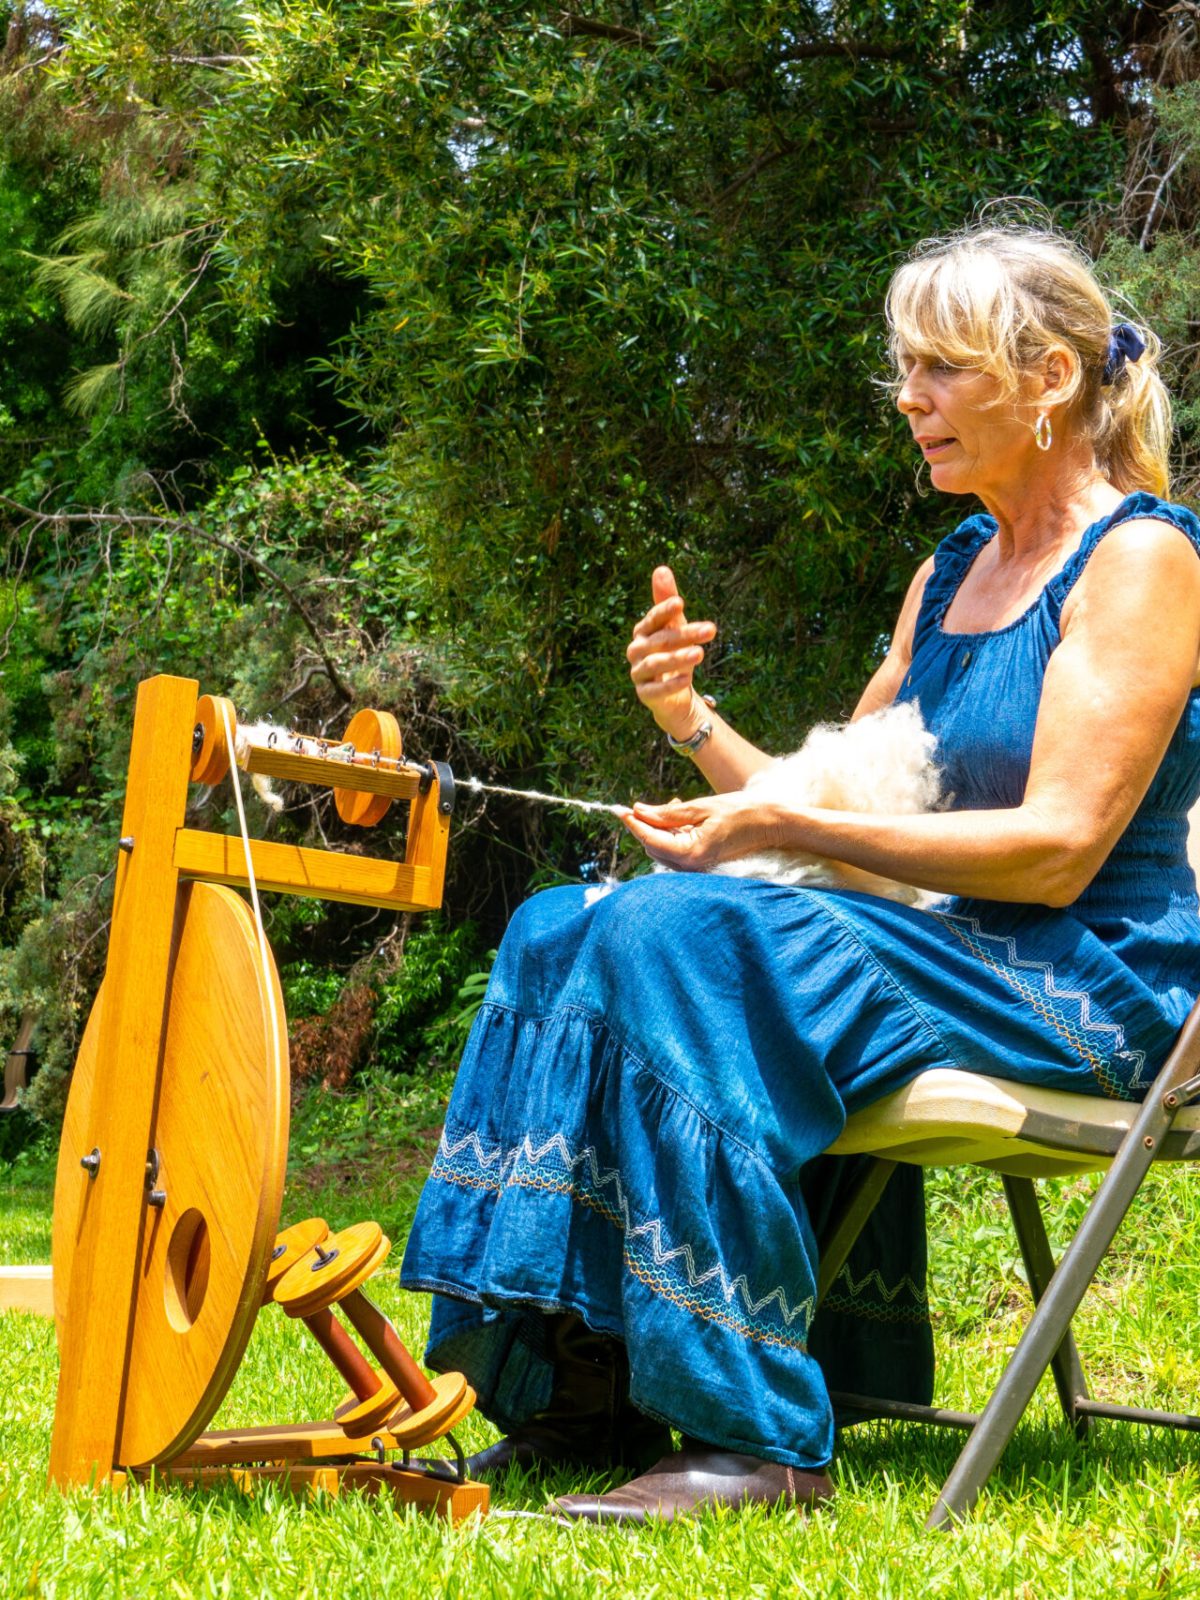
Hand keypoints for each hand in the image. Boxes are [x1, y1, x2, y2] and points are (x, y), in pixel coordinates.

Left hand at [621, 792, 779, 870]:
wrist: (770, 824)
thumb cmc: (740, 812)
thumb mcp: (700, 807)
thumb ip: (667, 813)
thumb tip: (638, 811)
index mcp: (690, 853)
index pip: (649, 839)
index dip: (632, 823)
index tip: (618, 808)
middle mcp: (690, 866)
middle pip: (652, 846)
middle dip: (644, 825)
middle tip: (641, 804)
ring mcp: (696, 867)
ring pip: (662, 849)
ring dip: (660, 828)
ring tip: (673, 805)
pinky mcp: (701, 863)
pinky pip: (676, 850)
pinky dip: (672, 833)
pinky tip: (680, 816)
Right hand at [626, 567, 716, 739]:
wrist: (673, 694)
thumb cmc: (673, 653)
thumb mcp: (675, 626)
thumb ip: (667, 600)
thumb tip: (661, 568)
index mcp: (643, 632)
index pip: (653, 618)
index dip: (664, 610)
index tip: (682, 603)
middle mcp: (637, 651)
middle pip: (659, 640)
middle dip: (685, 634)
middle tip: (710, 629)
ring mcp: (639, 673)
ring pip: (655, 664)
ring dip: (677, 658)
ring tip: (700, 653)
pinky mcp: (645, 694)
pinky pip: (655, 689)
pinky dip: (670, 684)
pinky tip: (686, 679)